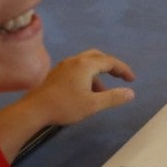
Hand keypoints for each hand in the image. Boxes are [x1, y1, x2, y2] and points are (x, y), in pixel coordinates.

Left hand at [16, 49, 136, 125]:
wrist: (34, 109)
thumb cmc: (65, 106)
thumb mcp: (93, 105)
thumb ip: (113, 97)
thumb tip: (130, 93)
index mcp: (86, 65)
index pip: (110, 61)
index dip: (123, 70)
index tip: (132, 80)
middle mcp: (75, 60)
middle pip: (98, 56)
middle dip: (111, 66)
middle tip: (119, 77)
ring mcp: (64, 65)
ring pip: (87, 63)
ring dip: (98, 74)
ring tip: (103, 92)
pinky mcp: (57, 73)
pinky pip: (78, 68)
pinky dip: (88, 76)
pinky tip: (86, 92)